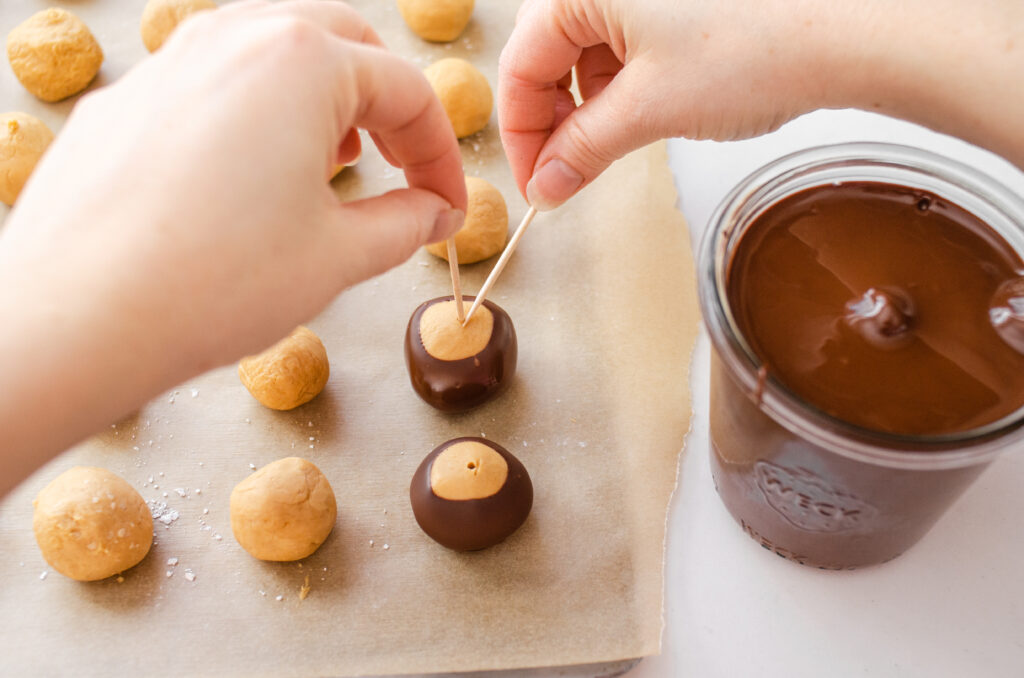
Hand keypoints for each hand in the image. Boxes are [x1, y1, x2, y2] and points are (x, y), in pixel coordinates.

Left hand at [0, 0, 465, 490]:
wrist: (77, 318)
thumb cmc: (213, 282)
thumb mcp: (339, 255)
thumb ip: (403, 224)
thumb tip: (431, 214)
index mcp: (301, 60)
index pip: (406, 91)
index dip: (441, 155)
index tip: (448, 206)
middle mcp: (233, 37)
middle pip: (342, 49)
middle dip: (387, 109)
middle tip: (402, 169)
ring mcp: (170, 62)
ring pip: (272, 58)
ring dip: (321, 105)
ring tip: (332, 168)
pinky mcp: (128, 101)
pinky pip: (213, 89)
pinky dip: (256, 120)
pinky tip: (252, 181)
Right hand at [499, 0, 829, 209]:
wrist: (852, 28)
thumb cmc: (757, 47)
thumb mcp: (649, 109)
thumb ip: (583, 150)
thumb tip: (547, 185)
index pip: (519, 67)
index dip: (523, 138)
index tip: (536, 186)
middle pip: (547, 54)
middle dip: (553, 122)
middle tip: (565, 175)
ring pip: (586, 50)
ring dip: (589, 106)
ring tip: (610, 147)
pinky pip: (625, 39)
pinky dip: (623, 84)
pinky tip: (640, 113)